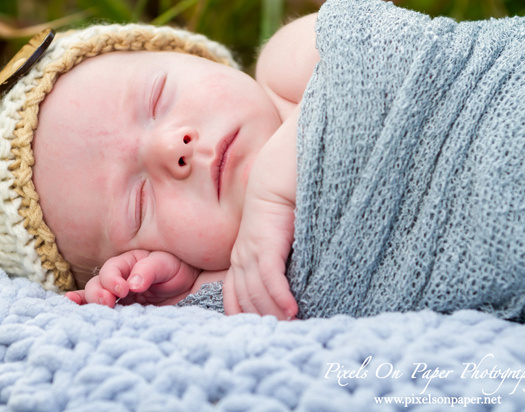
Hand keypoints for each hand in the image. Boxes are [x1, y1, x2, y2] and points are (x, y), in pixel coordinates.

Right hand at [65, 250, 200, 306]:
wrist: (192, 286)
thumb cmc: (178, 268)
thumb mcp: (167, 263)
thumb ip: (149, 270)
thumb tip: (132, 283)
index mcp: (128, 262)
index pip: (112, 269)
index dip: (112, 279)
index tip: (123, 290)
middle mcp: (119, 278)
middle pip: (99, 284)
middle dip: (99, 294)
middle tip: (108, 303)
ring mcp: (119, 296)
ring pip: (95, 298)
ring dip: (88, 303)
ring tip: (80, 309)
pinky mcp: (124, 312)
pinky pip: (101, 309)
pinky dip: (85, 309)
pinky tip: (73, 308)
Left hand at [222, 183, 297, 318]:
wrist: (276, 186)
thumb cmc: (278, 215)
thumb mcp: (269, 244)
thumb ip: (272, 265)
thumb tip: (284, 290)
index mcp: (238, 260)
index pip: (233, 297)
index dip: (243, 317)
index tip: (259, 331)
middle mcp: (239, 260)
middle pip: (245, 301)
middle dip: (261, 321)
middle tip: (281, 336)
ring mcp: (249, 254)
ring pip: (256, 293)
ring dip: (273, 313)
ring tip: (290, 327)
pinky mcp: (264, 247)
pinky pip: (269, 279)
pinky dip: (280, 297)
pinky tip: (292, 309)